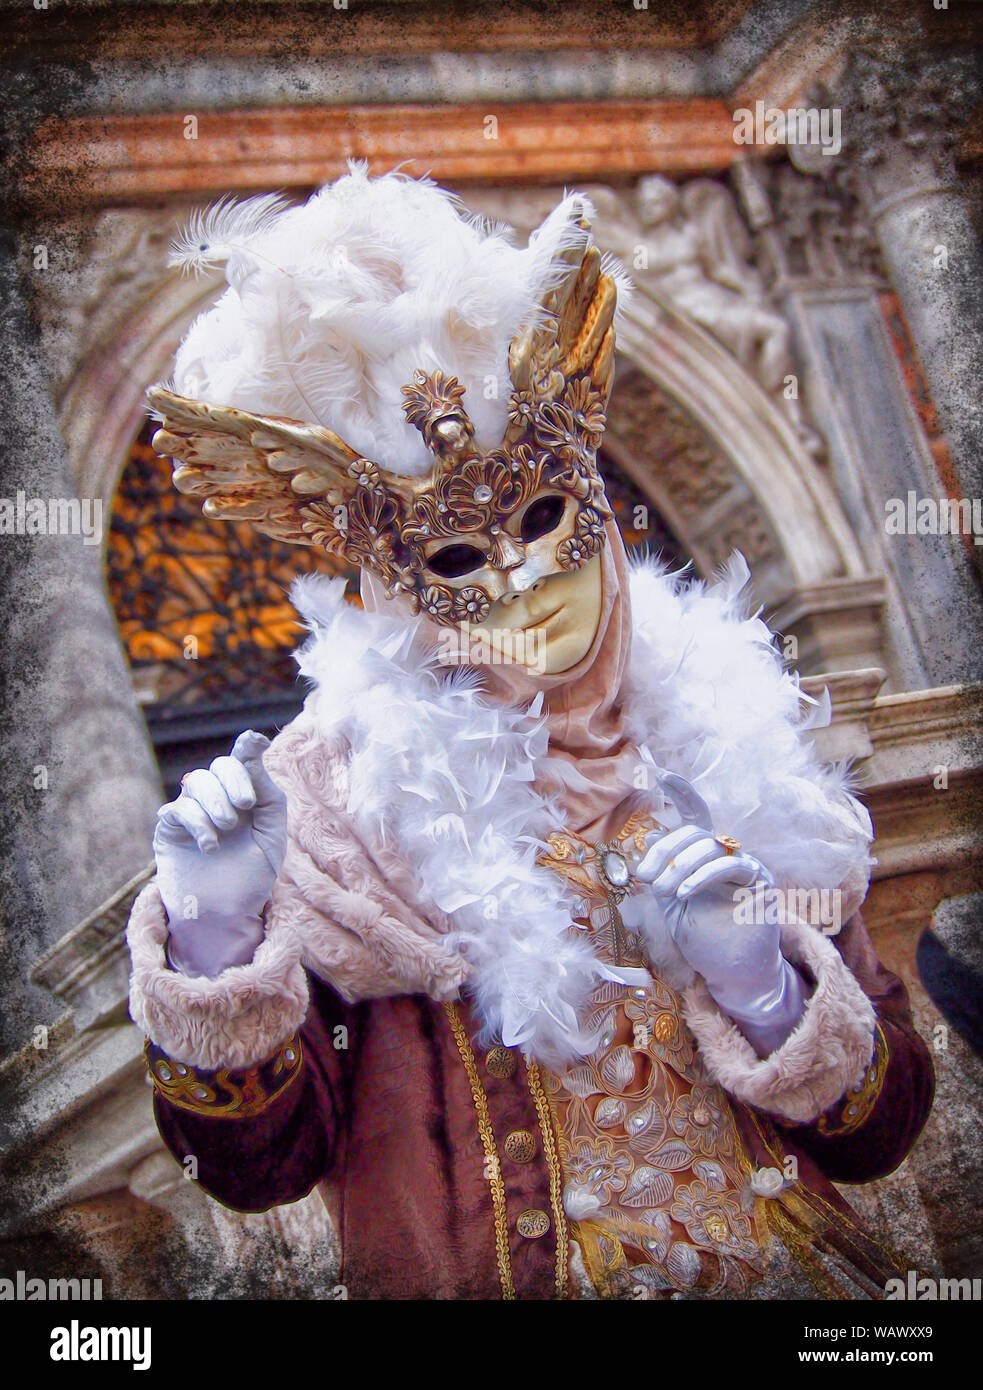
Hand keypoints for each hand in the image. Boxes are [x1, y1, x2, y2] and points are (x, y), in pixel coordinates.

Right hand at [153, 730, 287, 977]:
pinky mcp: (170, 830)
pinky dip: (198, 823)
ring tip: (227, 830)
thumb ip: (266, 792)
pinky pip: (179, 809)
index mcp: (244, 798)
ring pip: (197, 782)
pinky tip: (210, 846)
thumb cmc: (252, 875)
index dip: (247, 747)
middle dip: (233, 781)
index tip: (255, 741)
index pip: (242, 762)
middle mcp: (217, 800)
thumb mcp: (271, 833)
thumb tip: (253, 748)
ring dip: (216, 802)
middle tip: (245, 806)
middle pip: (219, 767)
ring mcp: (191, 813)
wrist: (227, 915)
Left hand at [635, 772, 806, 1054]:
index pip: (694, 814)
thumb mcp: (672, 901)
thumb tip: (650, 839)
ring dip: (680, 866)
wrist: (732, 971)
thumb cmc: (703, 936)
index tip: (658, 772)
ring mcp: (744, 864)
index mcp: (703, 854)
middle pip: (694, 832)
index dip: (681, 791)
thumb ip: (663, 871)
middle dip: (665, 850)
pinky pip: (729, 865)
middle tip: (647, 877)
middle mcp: (725, 853)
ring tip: (665, 890)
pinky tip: (685, 892)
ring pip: (708, 847)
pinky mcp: (759, 880)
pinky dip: (703, 875)